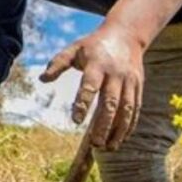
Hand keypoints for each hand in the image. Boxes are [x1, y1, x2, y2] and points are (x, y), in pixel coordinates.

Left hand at [40, 24, 144, 149]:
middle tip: (95, 144)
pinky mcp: (138, 86)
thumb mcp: (74, 49)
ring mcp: (129, 81)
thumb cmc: (94, 45)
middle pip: (111, 102)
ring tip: (108, 147)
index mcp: (98, 64)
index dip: (83, 104)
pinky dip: (129, 125)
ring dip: (118, 130)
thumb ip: (58, 63)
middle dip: (103, 124)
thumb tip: (42, 79)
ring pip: (126, 109)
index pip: (90, 86)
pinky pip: (135, 109)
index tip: (75, 121)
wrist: (126, 34)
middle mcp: (116, 73)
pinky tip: (121, 139)